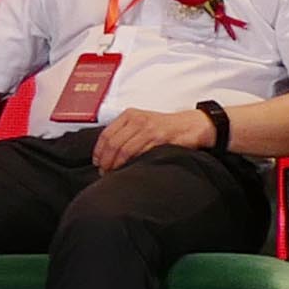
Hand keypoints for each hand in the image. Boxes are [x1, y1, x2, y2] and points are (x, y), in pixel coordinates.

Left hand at [85, 104, 200, 170]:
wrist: (191, 125)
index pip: (106, 134)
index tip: (97, 162)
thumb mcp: (142, 123)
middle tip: (104, 172)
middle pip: (113, 143)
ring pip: (124, 150)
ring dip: (116, 165)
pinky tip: (128, 170)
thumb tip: (107, 151)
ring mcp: (149, 129)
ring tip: (113, 173)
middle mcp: (137, 120)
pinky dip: (131, 164)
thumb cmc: (166, 126)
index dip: (99, 151)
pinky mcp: (160, 139)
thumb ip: (126, 132)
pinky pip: (140, 153)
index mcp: (130, 115)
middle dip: (105, 161)